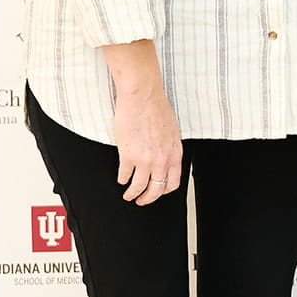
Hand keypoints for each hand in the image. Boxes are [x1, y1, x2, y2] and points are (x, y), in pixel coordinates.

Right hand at [113, 87, 182, 206]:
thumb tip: (165, 158)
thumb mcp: (172, 131)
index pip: (172, 183)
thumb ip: (169, 148)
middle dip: (147, 199)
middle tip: (141, 200)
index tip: (157, 193)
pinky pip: (124, 175)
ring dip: (132, 194)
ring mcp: (145, 159)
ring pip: (139, 187)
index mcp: (174, 153)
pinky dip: (122, 179)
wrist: (143, 96)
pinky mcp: (128, 155)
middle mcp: (162, 160)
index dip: (163, 192)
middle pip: (156, 190)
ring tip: (128, 195)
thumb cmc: (156, 107)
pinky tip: (121, 178)